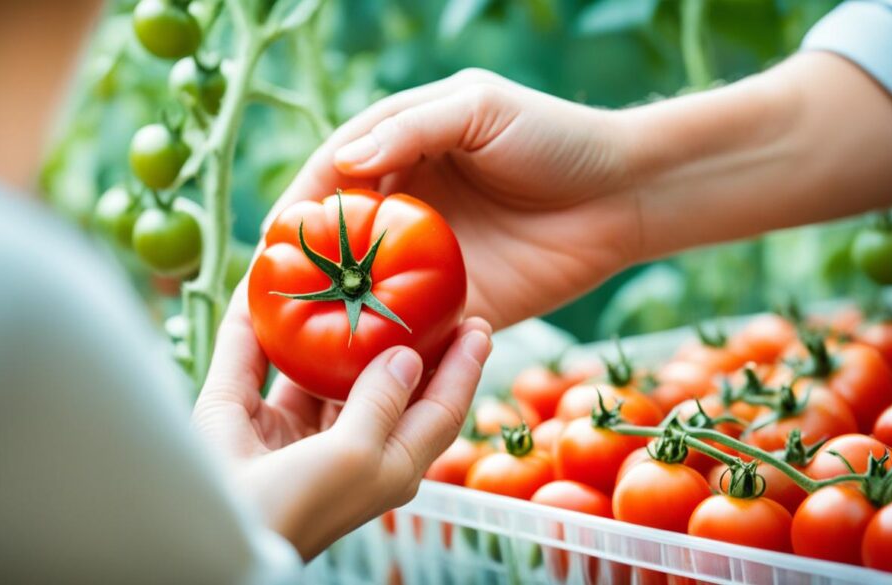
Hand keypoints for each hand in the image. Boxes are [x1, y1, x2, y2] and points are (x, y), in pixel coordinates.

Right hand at [192, 288, 492, 559]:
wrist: (215, 535)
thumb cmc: (301, 506)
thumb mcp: (358, 457)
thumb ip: (383, 403)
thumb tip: (407, 357)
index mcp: (386, 465)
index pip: (438, 410)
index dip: (463, 369)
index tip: (481, 324)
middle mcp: (343, 444)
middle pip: (382, 383)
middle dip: (401, 339)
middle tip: (423, 290)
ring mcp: (289, 429)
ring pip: (315, 368)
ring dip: (325, 326)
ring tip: (345, 277)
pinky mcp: (235, 413)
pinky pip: (246, 356)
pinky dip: (251, 322)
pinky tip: (258, 286)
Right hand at [268, 69, 639, 329]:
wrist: (623, 196)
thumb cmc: (554, 138)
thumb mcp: (479, 107)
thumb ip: (410, 127)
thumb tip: (345, 162)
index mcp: (403, 152)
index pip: (335, 176)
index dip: (301, 201)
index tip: (275, 231)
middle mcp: (406, 209)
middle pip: (339, 238)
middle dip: (303, 263)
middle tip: (269, 293)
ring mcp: (428, 261)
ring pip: (366, 286)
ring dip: (332, 309)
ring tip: (295, 336)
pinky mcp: (456, 305)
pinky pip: (411, 325)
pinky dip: (381, 340)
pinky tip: (352, 359)